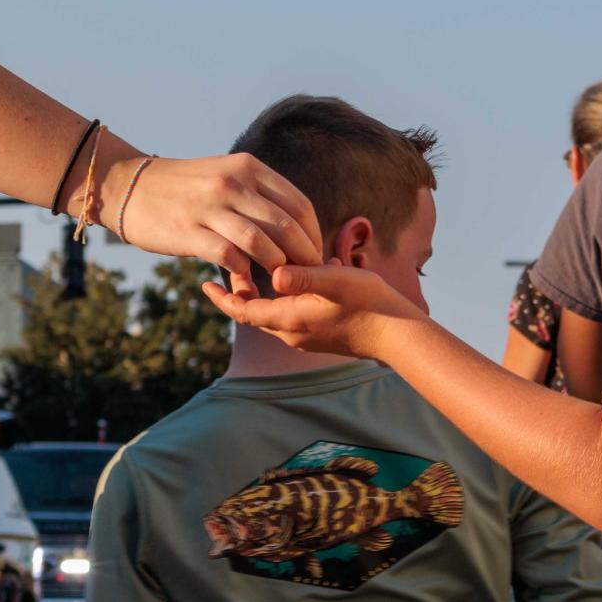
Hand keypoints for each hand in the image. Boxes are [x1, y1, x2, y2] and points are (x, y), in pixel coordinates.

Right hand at [102, 153, 323, 274]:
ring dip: (276, 268)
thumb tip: (291, 230)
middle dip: (303, 257)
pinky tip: (243, 282)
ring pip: (262, 243)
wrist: (129, 186)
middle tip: (305, 277)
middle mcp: (232, 183)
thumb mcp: (224, 175)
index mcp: (247, 168)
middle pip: (286, 226)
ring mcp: (210, 207)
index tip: (313, 256)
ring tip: (278, 282)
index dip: (312, 235)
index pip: (298, 205)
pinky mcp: (189, 231)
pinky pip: (230, 257)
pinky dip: (242, 273)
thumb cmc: (184, 188)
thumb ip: (257, 196)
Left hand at [201, 263, 423, 357]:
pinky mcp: (320, 333)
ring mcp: (306, 335)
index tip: (204, 283)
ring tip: (257, 266)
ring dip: (261, 292)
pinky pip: (290, 314)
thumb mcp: (335, 282)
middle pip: (253, 312)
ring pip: (272, 313)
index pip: (243, 311)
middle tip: (230, 265)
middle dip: (238, 291)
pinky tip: (296, 274)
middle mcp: (292, 332)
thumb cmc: (369, 303)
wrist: (397, 334)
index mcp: (289, 320)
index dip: (222, 298)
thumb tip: (274, 274)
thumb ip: (305, 278)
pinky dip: (282, 296)